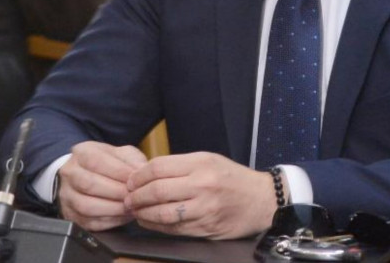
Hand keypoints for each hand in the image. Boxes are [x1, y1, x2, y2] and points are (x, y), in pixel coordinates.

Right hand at [57, 141, 146, 231]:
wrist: (86, 174)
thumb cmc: (107, 163)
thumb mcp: (120, 153)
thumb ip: (131, 160)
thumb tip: (142, 172)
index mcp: (82, 153)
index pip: (97, 162)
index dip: (118, 171)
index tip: (135, 179)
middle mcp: (69, 174)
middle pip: (89, 184)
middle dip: (116, 191)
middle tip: (134, 195)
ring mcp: (67, 196)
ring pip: (87, 206)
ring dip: (113, 209)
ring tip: (130, 206)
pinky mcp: (70, 216)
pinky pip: (89, 222)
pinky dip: (110, 221)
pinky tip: (124, 216)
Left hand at [124, 152, 278, 238]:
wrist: (261, 200)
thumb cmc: (233, 178)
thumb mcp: (209, 160)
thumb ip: (181, 165)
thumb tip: (148, 173)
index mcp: (201, 163)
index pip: (159, 167)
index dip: (139, 175)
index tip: (131, 180)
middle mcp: (202, 184)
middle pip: (156, 190)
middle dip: (135, 196)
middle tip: (127, 198)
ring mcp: (203, 209)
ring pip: (162, 213)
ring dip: (142, 213)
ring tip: (135, 211)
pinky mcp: (204, 228)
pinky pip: (173, 229)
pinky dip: (156, 226)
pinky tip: (150, 221)